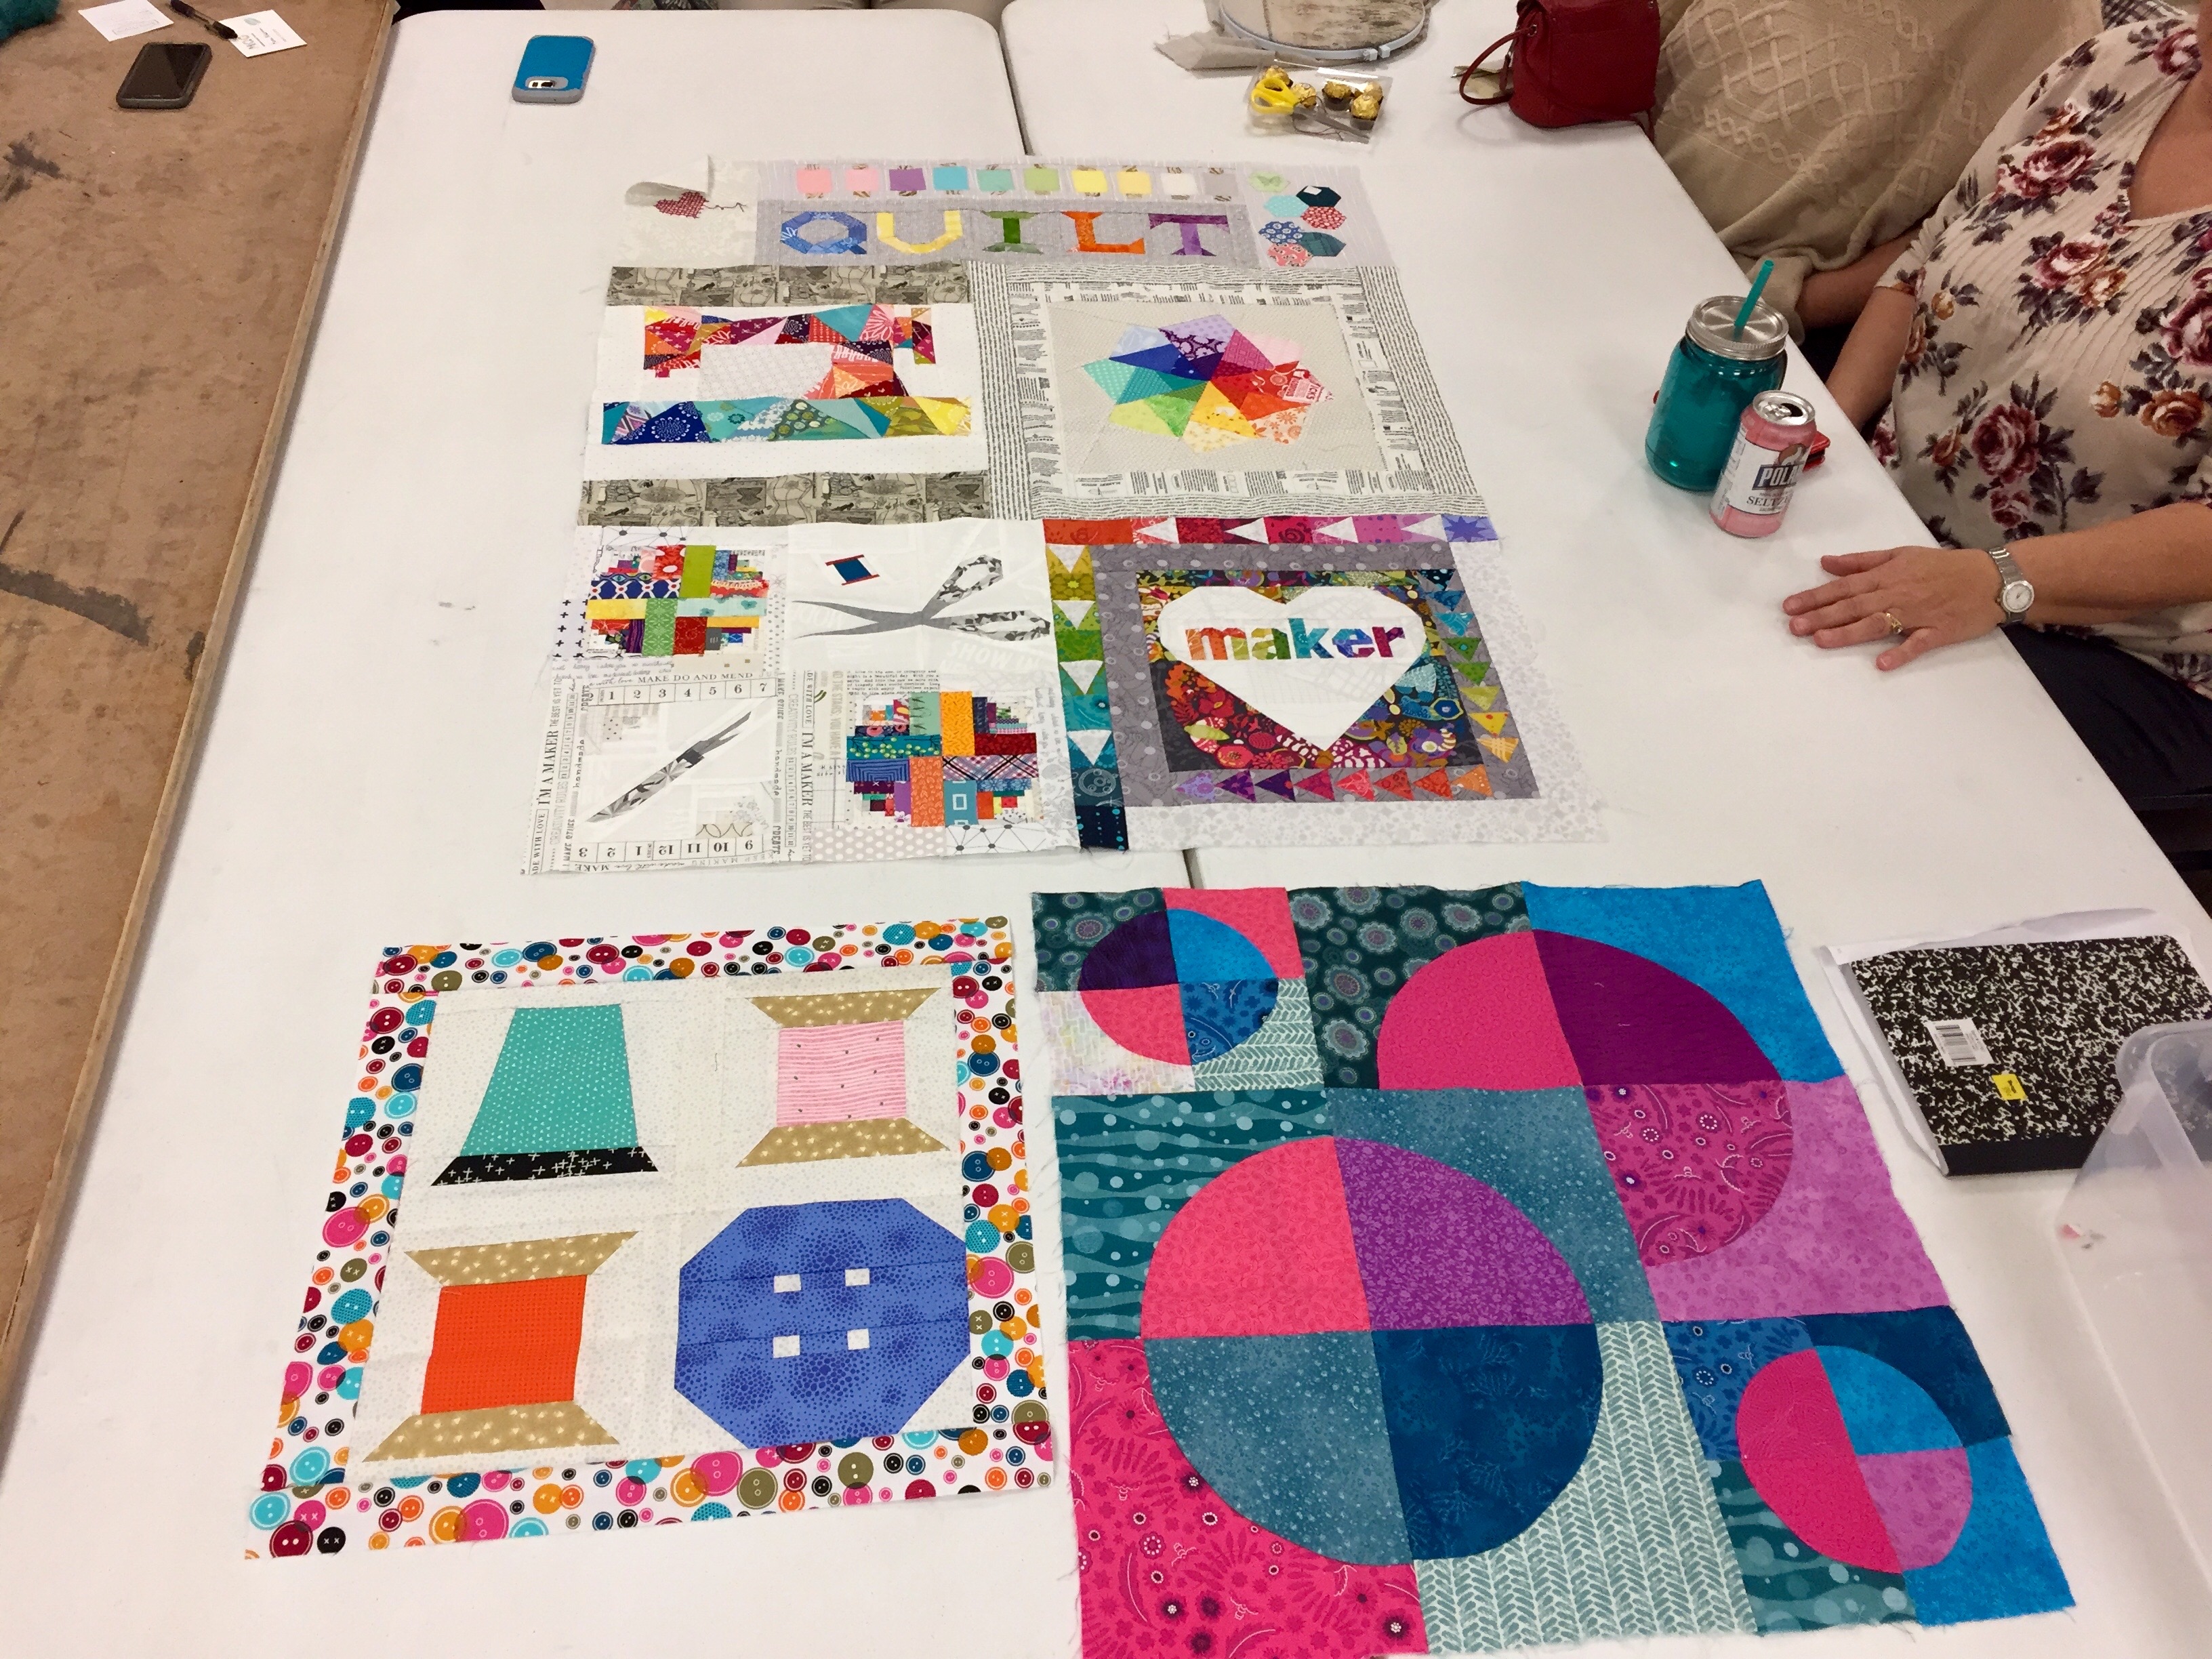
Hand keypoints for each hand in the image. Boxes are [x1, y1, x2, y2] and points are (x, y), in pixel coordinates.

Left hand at [1782, 545, 2003, 668]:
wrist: (1992, 577)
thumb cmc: (1944, 566)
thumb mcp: (1901, 554)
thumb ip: (1862, 561)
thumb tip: (1826, 562)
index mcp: (1888, 574)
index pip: (1844, 586)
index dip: (1816, 596)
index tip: (1790, 606)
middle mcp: (1898, 593)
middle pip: (1855, 605)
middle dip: (1822, 616)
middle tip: (1794, 627)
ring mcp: (1918, 613)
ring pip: (1878, 623)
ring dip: (1849, 632)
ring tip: (1822, 640)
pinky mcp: (1939, 631)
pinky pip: (1918, 643)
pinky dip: (1901, 652)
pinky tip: (1881, 663)